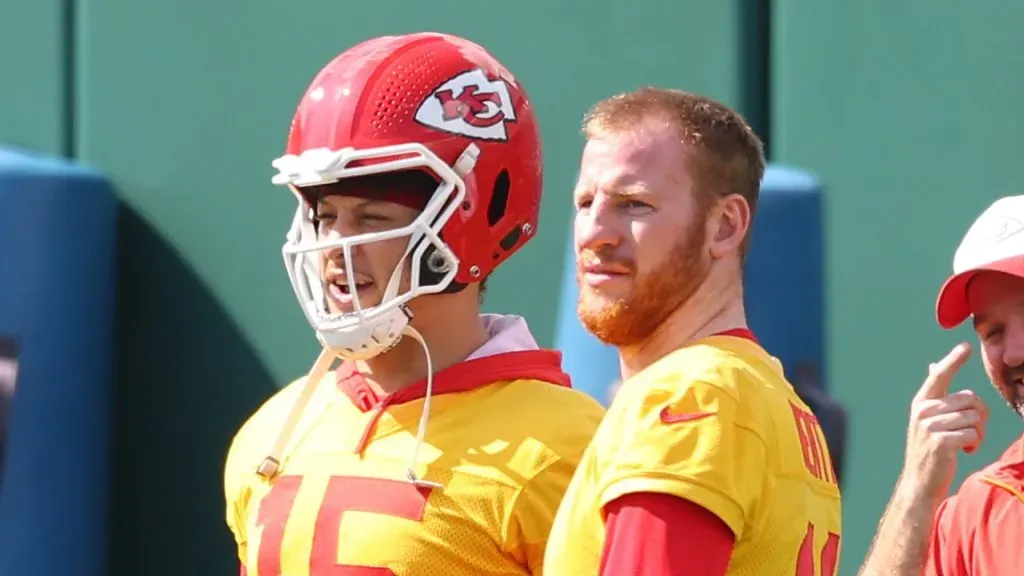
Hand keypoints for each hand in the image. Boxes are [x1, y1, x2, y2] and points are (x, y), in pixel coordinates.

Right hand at [900, 343, 987, 501]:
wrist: (919, 482)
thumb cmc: (928, 449)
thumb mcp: (926, 419)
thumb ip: (933, 394)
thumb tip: (933, 366)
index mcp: (921, 402)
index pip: (940, 376)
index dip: (953, 360)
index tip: (965, 346)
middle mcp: (923, 411)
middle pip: (969, 399)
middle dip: (979, 416)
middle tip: (971, 431)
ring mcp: (930, 427)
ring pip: (974, 418)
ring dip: (977, 433)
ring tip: (965, 443)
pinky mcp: (941, 443)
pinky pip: (973, 434)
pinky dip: (975, 444)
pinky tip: (964, 451)